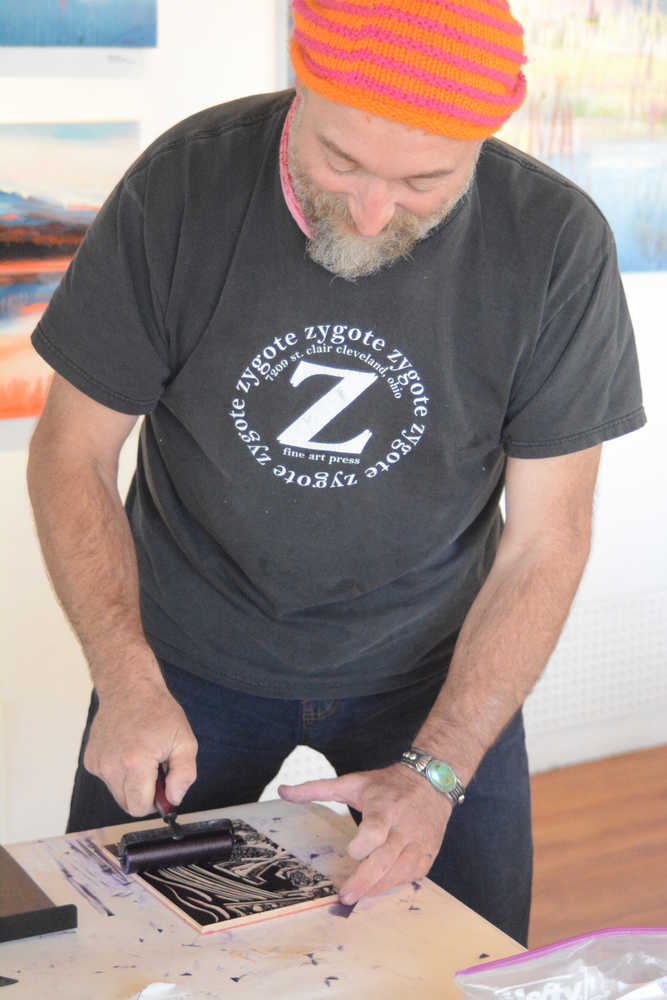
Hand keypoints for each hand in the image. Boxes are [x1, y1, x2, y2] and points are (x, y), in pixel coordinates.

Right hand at [83, 673, 197, 816]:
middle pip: (127, 804)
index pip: (139, 807)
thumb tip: (173, 799)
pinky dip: (119, 772)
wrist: (128, 688)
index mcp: (135, 763)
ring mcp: (98, 763)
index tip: (163, 785)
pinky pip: (108, 779)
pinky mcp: (90, 760)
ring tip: (141, 756)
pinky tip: (127, 750)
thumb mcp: (185, 740)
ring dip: (131, 783)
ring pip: (117, 793)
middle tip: (155, 769)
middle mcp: (111, 766)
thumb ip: (184, 775)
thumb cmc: (158, 712)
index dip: (155, 801)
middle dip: (143, 794)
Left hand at [278, 763, 451, 903]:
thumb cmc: (387, 785)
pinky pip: (410, 876)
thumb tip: (282, 791)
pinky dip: (392, 885)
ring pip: (399, 872)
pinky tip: (376, 888)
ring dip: (377, 887)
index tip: (351, 852)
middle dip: (365, 880)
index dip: (364, 844)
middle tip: (345, 896)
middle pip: (386, 859)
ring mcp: (418, 843)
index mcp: (385, 806)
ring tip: (356, 896)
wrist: (432, 781)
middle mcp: (404, 826)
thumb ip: (317, 788)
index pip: (377, 829)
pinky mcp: (427, 855)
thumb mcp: (353, 782)